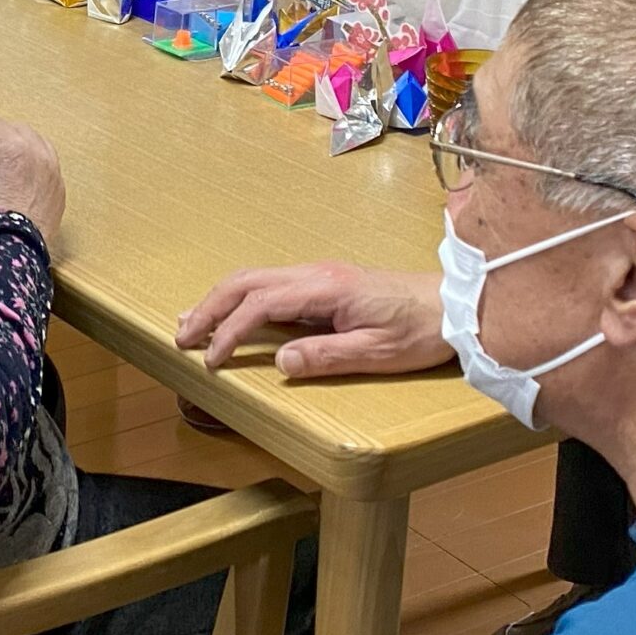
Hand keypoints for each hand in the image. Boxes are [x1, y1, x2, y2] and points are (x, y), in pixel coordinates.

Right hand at [0, 116, 65, 245]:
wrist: (8, 250)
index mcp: (10, 145)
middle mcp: (36, 152)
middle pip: (16, 130)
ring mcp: (51, 170)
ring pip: (36, 144)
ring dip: (20, 147)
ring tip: (5, 163)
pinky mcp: (59, 188)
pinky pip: (47, 165)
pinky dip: (34, 165)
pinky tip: (21, 179)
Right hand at [177, 263, 449, 379]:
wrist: (454, 307)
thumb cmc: (421, 331)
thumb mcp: (377, 353)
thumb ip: (327, 356)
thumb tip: (279, 360)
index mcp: (325, 288)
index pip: (260, 305)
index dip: (230, 332)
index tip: (212, 361)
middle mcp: (316, 274)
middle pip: (246, 282)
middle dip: (209, 308)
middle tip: (181, 338)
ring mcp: (319, 275)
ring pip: (254, 280)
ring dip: (219, 301)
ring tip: (190, 324)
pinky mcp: (324, 283)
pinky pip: (271, 285)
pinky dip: (241, 299)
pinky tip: (230, 316)